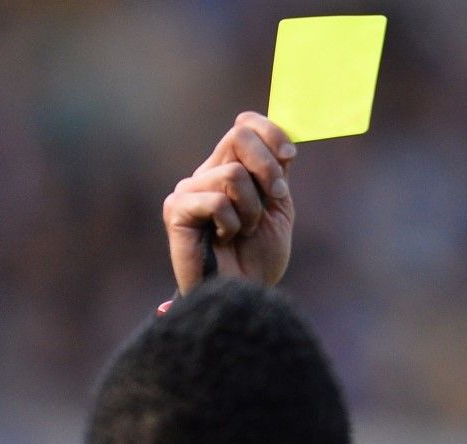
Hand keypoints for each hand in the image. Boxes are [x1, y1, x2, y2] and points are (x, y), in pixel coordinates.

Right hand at [163, 111, 296, 294]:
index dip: (270, 133)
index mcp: (229, 168)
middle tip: (274, 197)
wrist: (244, 295)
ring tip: (244, 232)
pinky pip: (217, 200)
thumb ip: (275, 170)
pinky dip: (232, 223)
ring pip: (232, 174)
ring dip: (251, 209)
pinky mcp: (176, 210)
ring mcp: (189, 191)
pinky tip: (224, 240)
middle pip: (238, 136)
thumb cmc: (258, 258)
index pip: (244, 126)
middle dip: (268, 168)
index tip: (290, 156)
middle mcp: (206, 174)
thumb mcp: (277, 207)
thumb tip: (284, 139)